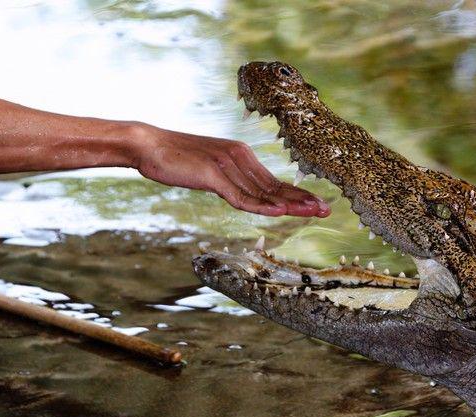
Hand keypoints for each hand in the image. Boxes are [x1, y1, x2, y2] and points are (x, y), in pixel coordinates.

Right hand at [133, 126, 329, 216]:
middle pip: (276, 185)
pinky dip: (261, 205)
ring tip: (313, 213)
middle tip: (327, 211)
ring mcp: (227, 165)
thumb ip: (228, 181)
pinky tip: (280, 211)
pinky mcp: (213, 175)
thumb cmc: (175, 158)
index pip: (273, 181)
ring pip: (264, 192)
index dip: (297, 194)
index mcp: (240, 154)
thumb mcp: (209, 170)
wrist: (148, 144)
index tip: (316, 205)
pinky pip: (240, 196)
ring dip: (290, 204)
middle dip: (303, 200)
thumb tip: (243, 194)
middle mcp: (239, 157)